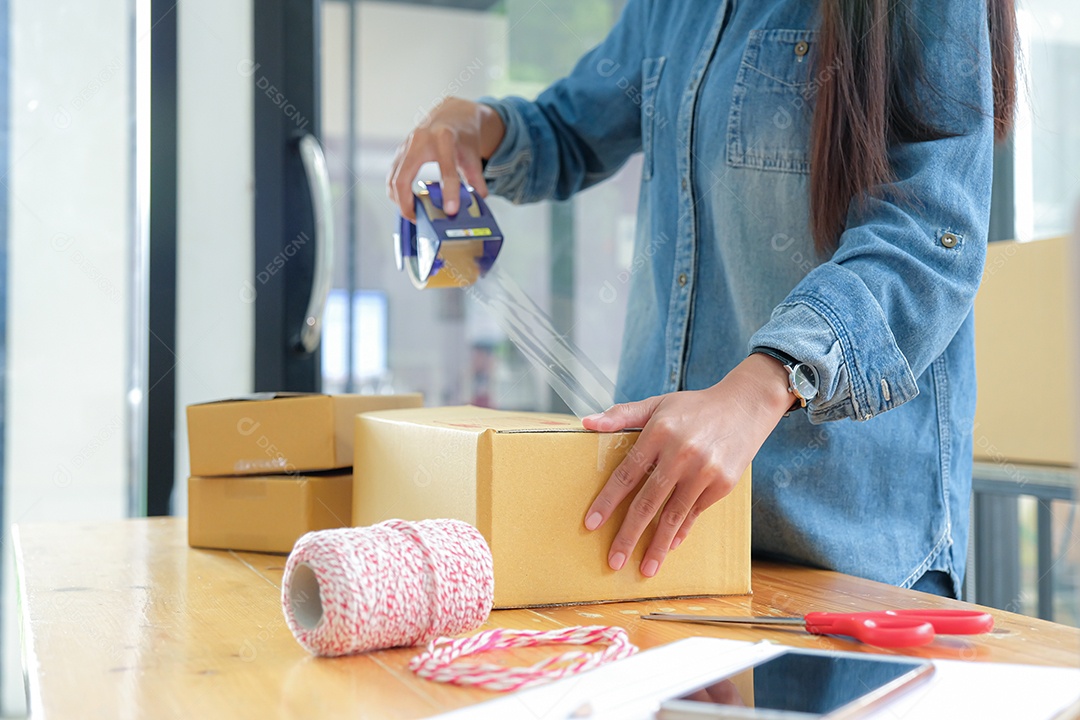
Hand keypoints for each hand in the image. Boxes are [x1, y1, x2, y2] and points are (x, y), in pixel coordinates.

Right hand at [387, 98, 505, 220]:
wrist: (451, 115)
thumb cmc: (461, 135)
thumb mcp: (473, 156)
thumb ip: (476, 179)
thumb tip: (478, 202)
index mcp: (444, 138)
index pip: (446, 170)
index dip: (449, 193)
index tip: (451, 211)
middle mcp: (420, 140)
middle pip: (403, 178)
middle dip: (406, 203)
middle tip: (417, 218)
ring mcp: (406, 145)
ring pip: (392, 178)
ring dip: (399, 200)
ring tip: (413, 213)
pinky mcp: (400, 152)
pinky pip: (392, 176)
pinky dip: (396, 192)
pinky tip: (407, 202)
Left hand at [581, 354, 794, 576]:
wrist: (745, 406)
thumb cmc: (694, 408)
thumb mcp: (657, 403)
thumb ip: (621, 415)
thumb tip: (586, 423)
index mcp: (658, 432)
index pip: (626, 474)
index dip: (607, 501)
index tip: (591, 524)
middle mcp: (680, 454)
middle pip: (647, 502)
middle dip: (628, 535)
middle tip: (614, 561)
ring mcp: (703, 471)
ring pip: (673, 515)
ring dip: (656, 545)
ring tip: (644, 569)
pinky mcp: (722, 483)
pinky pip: (695, 513)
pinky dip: (681, 532)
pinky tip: (668, 547)